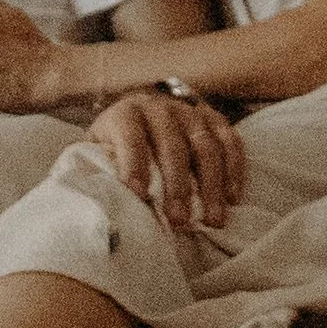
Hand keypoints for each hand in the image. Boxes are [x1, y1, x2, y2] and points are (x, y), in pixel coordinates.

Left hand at [90, 89, 244, 231]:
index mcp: (125, 114)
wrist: (139, 120)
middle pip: (171, 143)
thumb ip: (95, 169)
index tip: (138, 195)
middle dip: (177, 184)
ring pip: (205, 144)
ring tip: (212, 219)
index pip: (129, 134)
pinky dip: (234, 170)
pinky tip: (232, 198)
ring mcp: (189, 112)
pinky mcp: (214, 120)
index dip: (133, 162)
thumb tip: (92, 198)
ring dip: (211, 184)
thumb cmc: (116, 148)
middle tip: (179, 219)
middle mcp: (159, 108)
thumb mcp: (97, 153)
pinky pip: (230, 142)